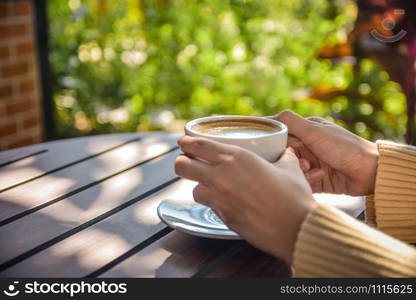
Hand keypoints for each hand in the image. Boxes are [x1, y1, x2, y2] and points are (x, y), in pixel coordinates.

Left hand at [175, 136, 315, 263]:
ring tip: (212, 185)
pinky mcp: (223, 218)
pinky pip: (210, 207)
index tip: (184, 141)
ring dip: (200, 186)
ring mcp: (219, 199)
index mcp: (236, 158)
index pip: (198, 145)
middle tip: (190, 162)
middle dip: (182, 162)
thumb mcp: (290, 168)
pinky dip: (215, 203)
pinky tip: (228, 202)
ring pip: (194, 189)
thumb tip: (286, 151)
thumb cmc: (294, 196)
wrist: (297, 228)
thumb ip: (283, 156)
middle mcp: (221, 176)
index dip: (186, 142)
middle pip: (181, 166)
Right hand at [271, 110, 378, 195]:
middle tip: (299, 160)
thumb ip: (290, 122)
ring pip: (291, 169)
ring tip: (312, 169)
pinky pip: (301, 182)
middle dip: (288, 159)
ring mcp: (311, 164)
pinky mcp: (315, 180)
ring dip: (299, 170)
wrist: (369, 172)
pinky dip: (307, 180)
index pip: (280, 134)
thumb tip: (266, 118)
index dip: (273, 140)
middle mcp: (307, 146)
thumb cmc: (344, 147)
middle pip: (283, 154)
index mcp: (306, 131)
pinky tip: (319, 177)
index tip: (265, 146)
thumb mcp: (314, 131)